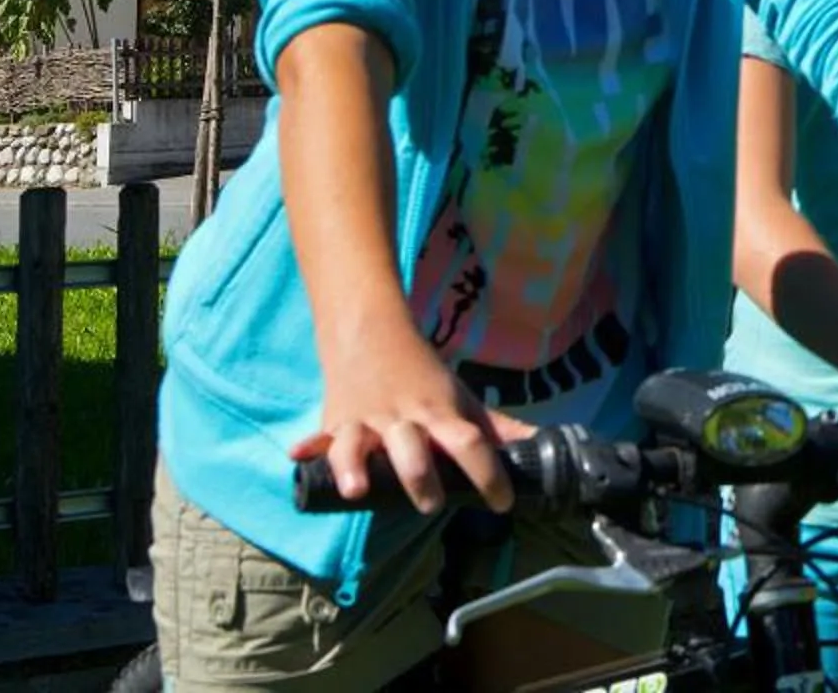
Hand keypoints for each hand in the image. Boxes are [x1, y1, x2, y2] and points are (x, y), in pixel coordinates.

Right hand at [290, 320, 527, 513]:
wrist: (374, 334)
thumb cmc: (424, 376)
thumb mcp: (462, 398)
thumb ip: (496, 428)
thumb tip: (538, 444)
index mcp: (441, 413)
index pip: (471, 444)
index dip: (489, 474)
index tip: (503, 503)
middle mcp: (405, 418)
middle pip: (412, 448)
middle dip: (420, 477)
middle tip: (430, 504)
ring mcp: (367, 420)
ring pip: (360, 444)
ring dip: (356, 466)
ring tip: (358, 491)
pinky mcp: (337, 421)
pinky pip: (320, 436)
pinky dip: (309, 447)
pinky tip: (298, 457)